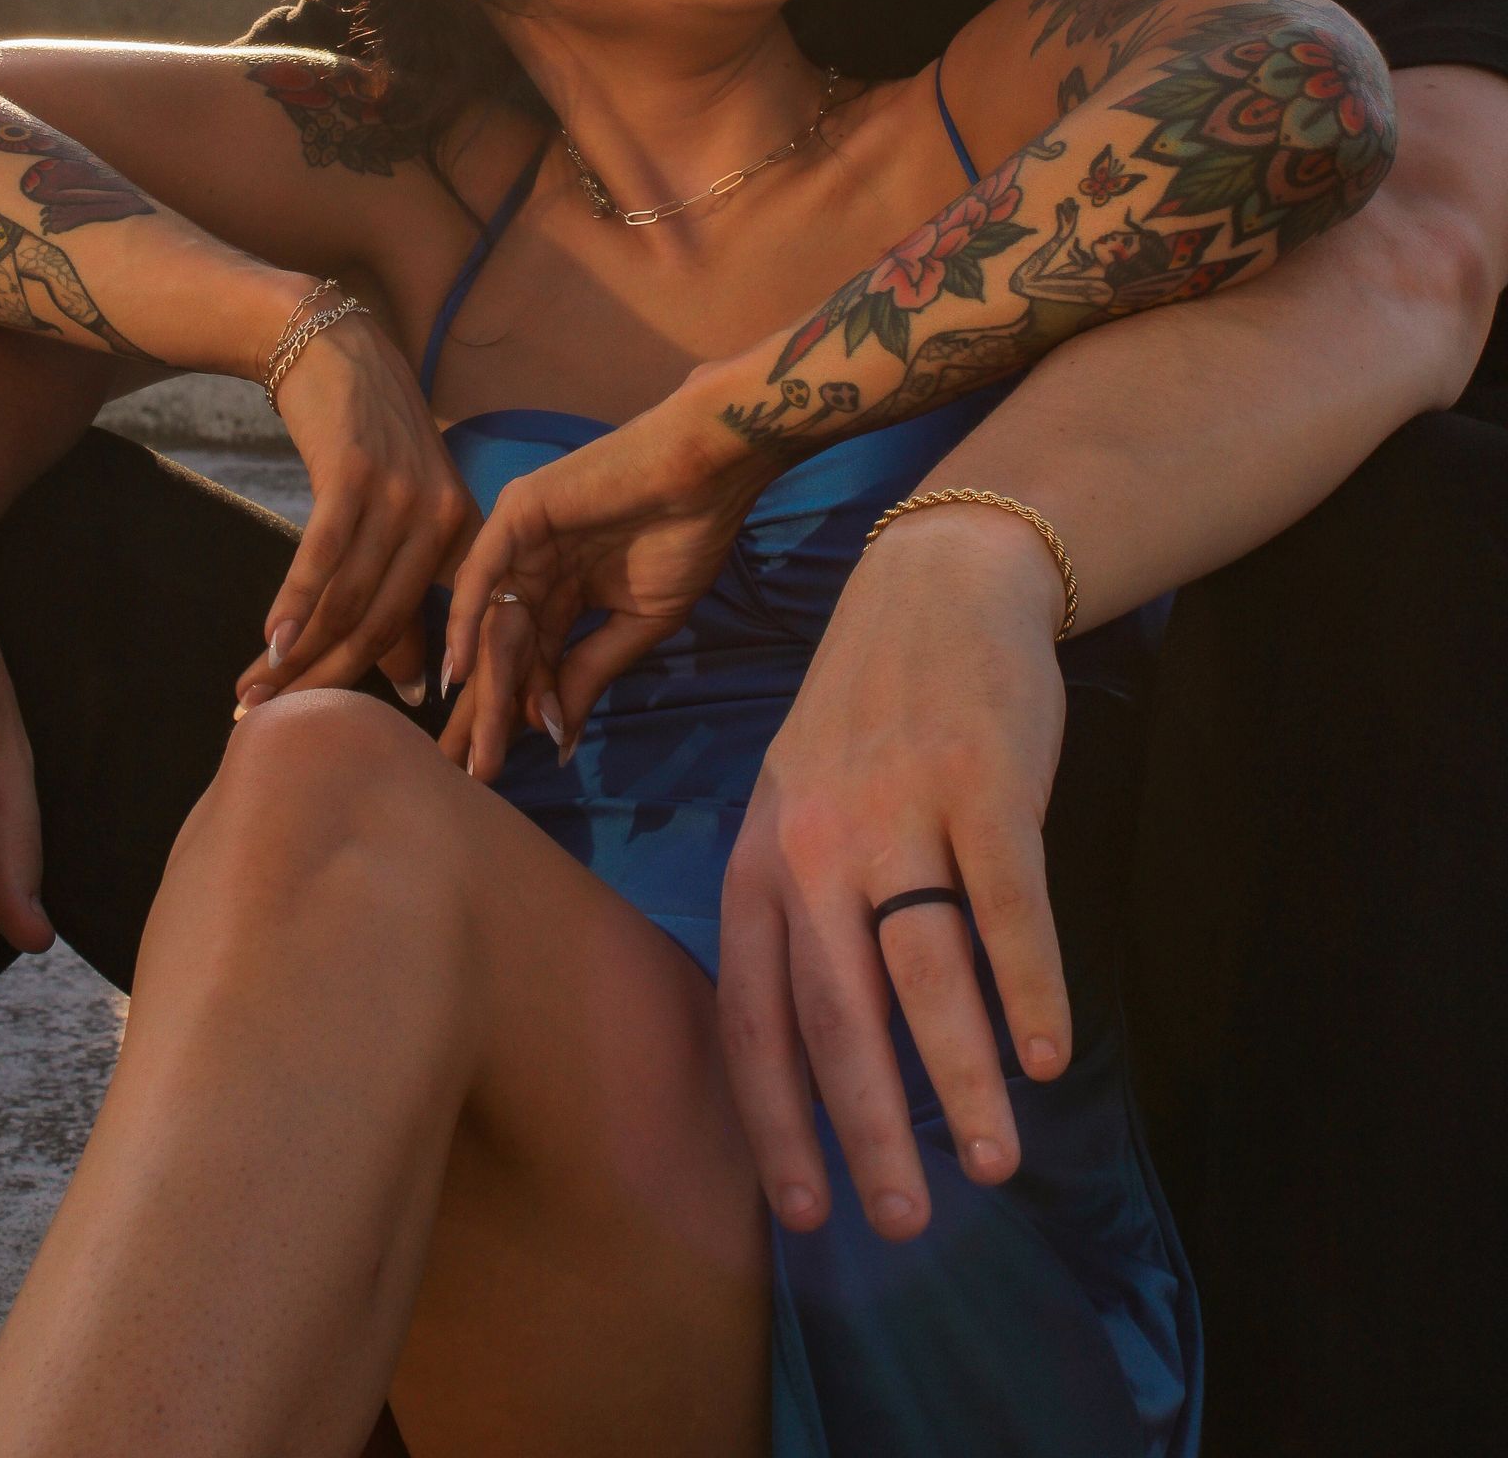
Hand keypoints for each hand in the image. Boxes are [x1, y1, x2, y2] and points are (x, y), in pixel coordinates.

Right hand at [234, 310, 480, 712]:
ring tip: (253, 694)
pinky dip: (294, 604)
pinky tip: (268, 644)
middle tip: (278, 723)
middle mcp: (444, 516)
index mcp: (466, 531)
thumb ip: (409, 591)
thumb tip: (414, 685)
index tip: (357, 732)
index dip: (400, 687)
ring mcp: (401, 493)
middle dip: (329, 682)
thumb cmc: (366, 435)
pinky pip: (323, 556)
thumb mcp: (402, 510)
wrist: (331, 344)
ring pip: (349, 599)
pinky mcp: (353, 474)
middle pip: (385, 623)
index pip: (438, 628)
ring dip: (296, 656)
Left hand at [444, 367, 774, 756]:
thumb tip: (557, 736)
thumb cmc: (685, 537)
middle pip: (501, 652)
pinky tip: (460, 673)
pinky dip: (467, 622)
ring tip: (475, 746)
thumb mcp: (637, 623)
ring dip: (484, 687)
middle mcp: (532, 570)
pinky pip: (483, 574)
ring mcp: (520, 541)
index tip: (502, 771)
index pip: (529, 663)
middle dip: (487, 714)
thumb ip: (589, 671)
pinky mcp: (516, 514)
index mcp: (561, 594)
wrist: (706, 473)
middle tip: (470, 774)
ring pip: (493, 624)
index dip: (518, 716)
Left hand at [716, 504, 1071, 1241]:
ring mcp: (899, 807)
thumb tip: (820, 1053)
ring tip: (998, 1159)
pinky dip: (1029, 988)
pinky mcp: (982, 780)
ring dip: (963, 1077)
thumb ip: (797, 907)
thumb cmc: (866, 715)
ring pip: (925, 971)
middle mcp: (814, 840)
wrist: (936, 582)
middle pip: (836, 1011)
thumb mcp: (793, 799)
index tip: (807, 1214)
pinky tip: (1048, 1056)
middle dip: (870, 1127)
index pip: (753, 1013)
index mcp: (759, 856)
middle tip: (905, 1219)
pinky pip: (1007, 907)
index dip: (778, 1119)